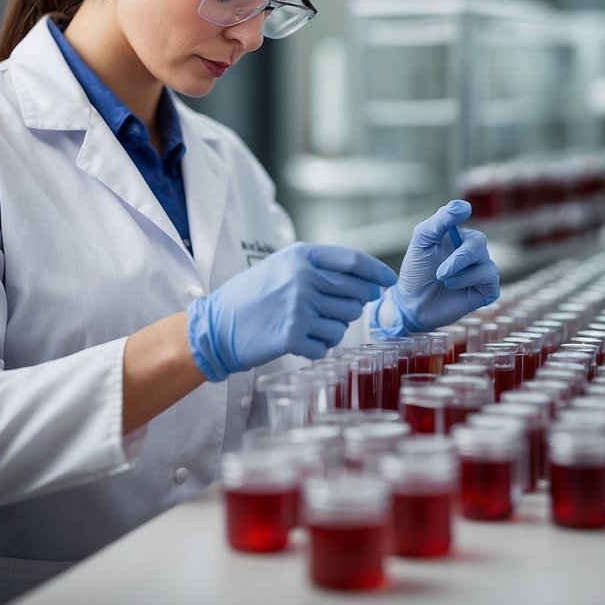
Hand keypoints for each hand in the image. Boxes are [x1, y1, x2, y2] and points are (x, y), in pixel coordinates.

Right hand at [187, 242, 396, 380]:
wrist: (216, 325)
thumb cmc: (252, 296)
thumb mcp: (282, 267)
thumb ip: (321, 268)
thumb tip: (368, 284)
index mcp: (301, 256)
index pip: (353, 261)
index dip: (376, 272)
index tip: (388, 282)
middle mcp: (303, 279)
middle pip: (355, 295)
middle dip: (351, 306)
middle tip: (328, 311)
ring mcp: (299, 308)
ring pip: (344, 324)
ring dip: (332, 328)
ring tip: (306, 324)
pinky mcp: (293, 336)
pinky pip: (327, 345)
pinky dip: (317, 347)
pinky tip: (298, 340)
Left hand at [387, 200, 499, 331]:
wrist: (413, 304)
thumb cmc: (416, 272)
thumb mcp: (422, 242)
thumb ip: (440, 221)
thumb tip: (465, 205)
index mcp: (458, 236)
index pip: (466, 220)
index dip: (459, 216)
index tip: (458, 217)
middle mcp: (473, 251)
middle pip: (479, 242)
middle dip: (460, 258)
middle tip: (441, 273)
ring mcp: (481, 270)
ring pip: (485, 264)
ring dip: (461, 273)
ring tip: (444, 281)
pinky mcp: (486, 289)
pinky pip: (491, 280)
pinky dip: (471, 282)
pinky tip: (455, 288)